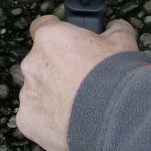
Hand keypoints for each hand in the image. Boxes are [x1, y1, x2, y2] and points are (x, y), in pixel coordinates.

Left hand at [16, 16, 138, 150]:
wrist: (116, 119)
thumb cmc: (117, 77)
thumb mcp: (123, 42)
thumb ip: (113, 29)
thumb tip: (113, 28)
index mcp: (50, 38)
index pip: (41, 27)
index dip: (56, 36)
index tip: (66, 45)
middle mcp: (32, 62)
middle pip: (40, 63)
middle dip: (57, 70)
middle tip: (80, 82)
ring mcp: (28, 92)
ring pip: (37, 91)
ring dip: (53, 96)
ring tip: (79, 107)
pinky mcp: (27, 119)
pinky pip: (35, 117)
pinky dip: (49, 121)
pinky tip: (70, 123)